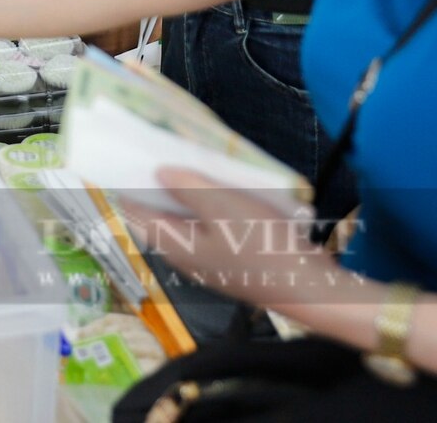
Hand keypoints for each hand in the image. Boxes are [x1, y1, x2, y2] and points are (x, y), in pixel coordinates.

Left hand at [115, 168, 362, 322]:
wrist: (311, 287)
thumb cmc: (262, 245)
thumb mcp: (222, 206)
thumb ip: (188, 187)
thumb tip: (160, 172)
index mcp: (176, 246)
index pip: (138, 214)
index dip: (129, 186)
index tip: (126, 158)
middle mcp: (188, 257)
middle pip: (163, 216)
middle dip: (160, 185)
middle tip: (162, 150)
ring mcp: (213, 261)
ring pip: (190, 221)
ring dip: (189, 194)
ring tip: (193, 161)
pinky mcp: (236, 260)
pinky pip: (214, 227)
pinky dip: (213, 206)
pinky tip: (226, 188)